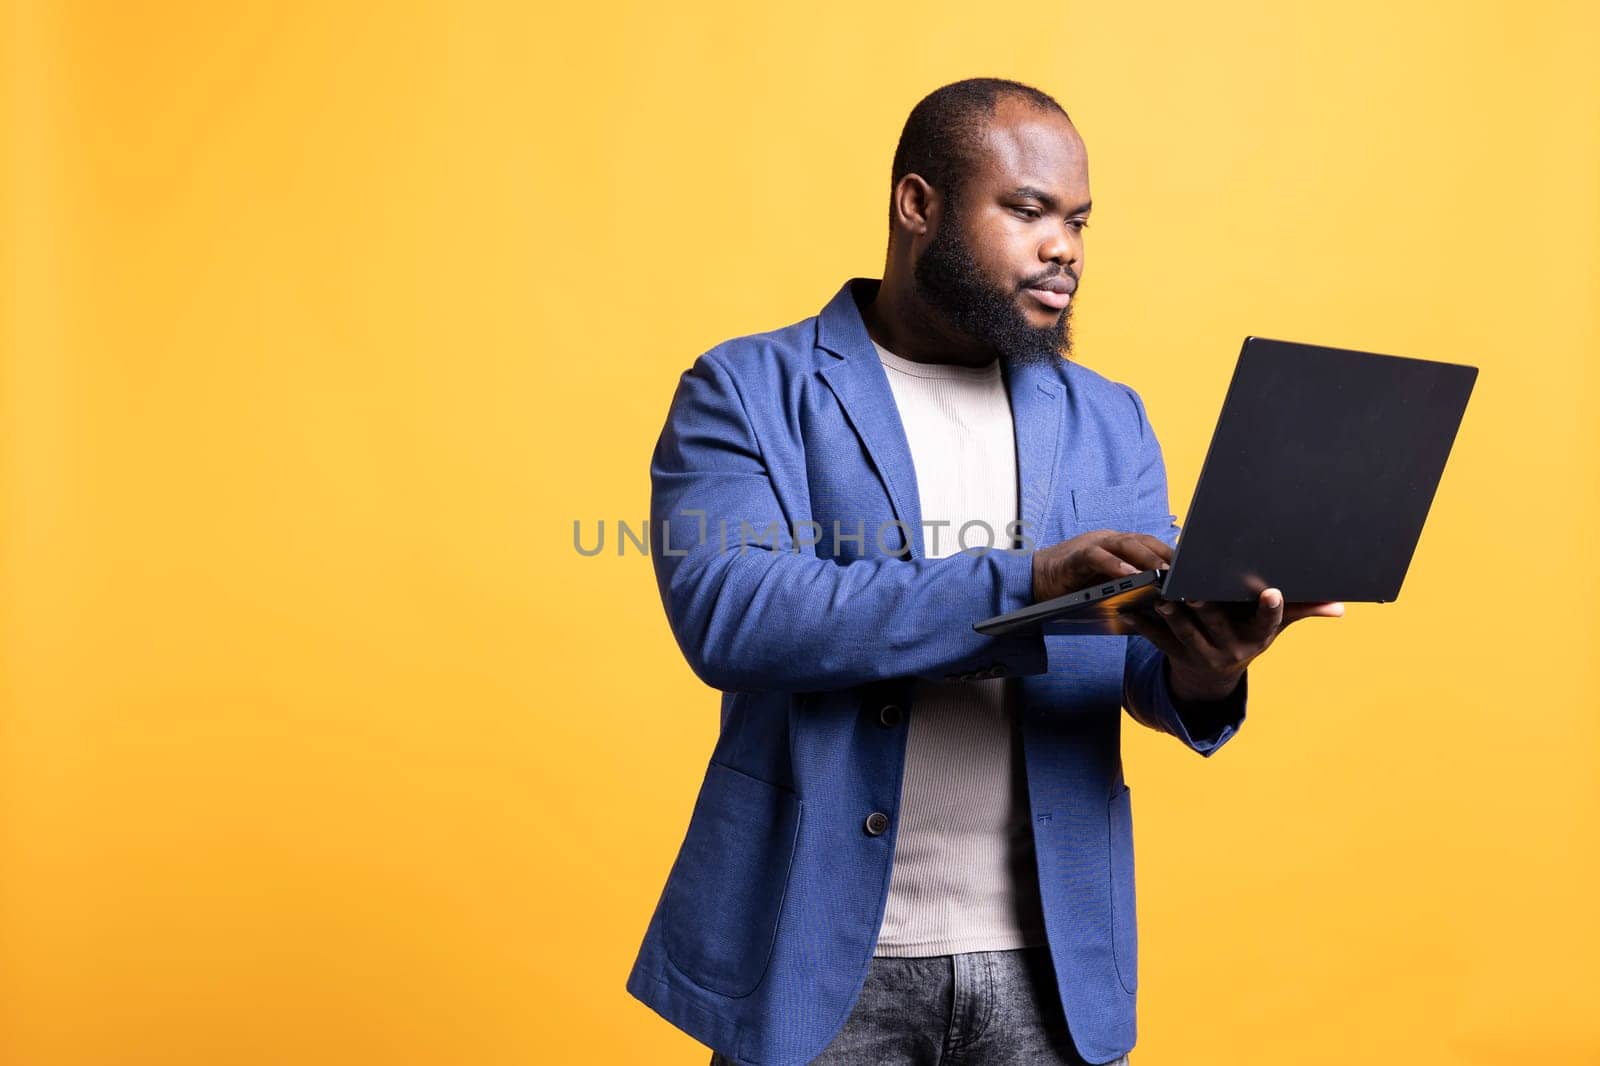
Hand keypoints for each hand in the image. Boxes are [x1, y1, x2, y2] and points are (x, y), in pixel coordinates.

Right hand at [1031, 529, 1173, 601]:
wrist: (1032, 581)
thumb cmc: (1071, 587)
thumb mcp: (1106, 588)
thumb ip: (1127, 590)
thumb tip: (1157, 607)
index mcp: (1118, 547)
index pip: (1151, 546)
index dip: (1171, 556)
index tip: (1193, 571)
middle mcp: (1108, 541)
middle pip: (1143, 542)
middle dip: (1166, 556)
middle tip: (1186, 573)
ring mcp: (1092, 545)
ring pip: (1124, 544)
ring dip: (1145, 558)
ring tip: (1163, 573)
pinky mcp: (1076, 555)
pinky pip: (1097, 556)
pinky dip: (1113, 564)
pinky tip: (1128, 574)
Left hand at [1121, 588, 1344, 703]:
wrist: (1214, 677)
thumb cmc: (1246, 636)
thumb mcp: (1272, 627)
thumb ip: (1301, 610)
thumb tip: (1342, 606)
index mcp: (1258, 637)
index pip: (1269, 621)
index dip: (1270, 608)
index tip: (1271, 591)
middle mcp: (1232, 649)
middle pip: (1218, 623)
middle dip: (1206, 606)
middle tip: (1194, 587)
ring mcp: (1202, 654)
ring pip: (1185, 633)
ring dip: (1171, 614)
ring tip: (1160, 595)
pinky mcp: (1176, 655)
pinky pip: (1157, 640)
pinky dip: (1142, 624)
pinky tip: (1128, 609)